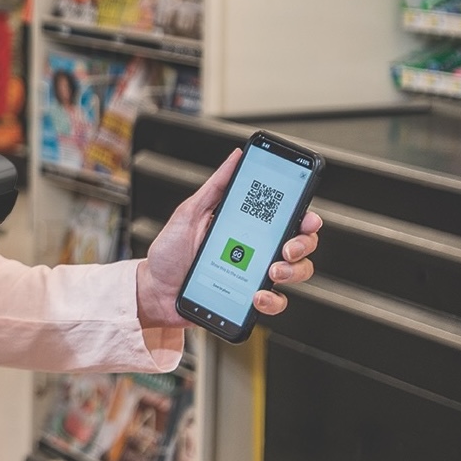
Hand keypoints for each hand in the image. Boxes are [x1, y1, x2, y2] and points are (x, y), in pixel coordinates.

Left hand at [135, 148, 323, 329]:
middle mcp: (256, 250)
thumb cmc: (170, 252)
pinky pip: (276, 302)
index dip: (305, 216)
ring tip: (272, 272)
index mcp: (246, 226)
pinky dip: (272, 300)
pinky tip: (256, 296)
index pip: (286, 217)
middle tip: (286, 248)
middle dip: (303, 244)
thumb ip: (215, 187)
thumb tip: (236, 157)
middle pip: (301, 243)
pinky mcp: (249, 299)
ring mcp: (255, 275)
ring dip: (292, 272)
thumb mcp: (190, 213)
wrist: (154, 290)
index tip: (306, 217)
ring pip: (297, 272)